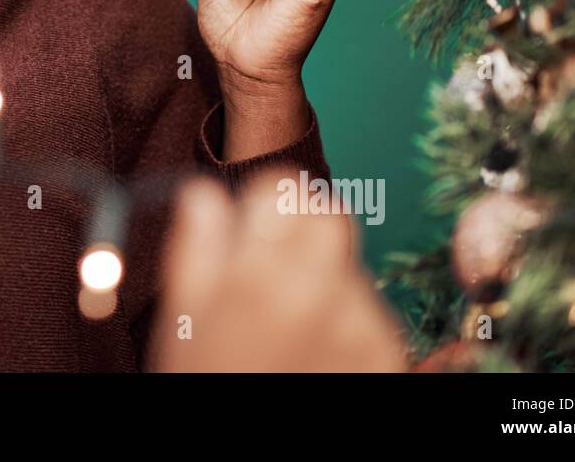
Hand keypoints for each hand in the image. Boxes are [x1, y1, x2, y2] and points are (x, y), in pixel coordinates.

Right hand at [151, 175, 406, 372]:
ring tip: (292, 329)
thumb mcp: (185, 323)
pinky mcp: (390, 356)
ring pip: (351, 265)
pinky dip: (349, 323)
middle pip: (331, 215)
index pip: (287, 188)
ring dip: (326, 280)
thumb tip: (204, 194)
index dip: (269, 202)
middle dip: (304, 229)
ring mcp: (362, 326)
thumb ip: (197, 250)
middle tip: (277, 268)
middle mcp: (318, 293)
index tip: (258, 223)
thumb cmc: (211, 385)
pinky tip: (319, 355)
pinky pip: (373, 311)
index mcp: (258, 277)